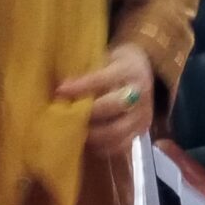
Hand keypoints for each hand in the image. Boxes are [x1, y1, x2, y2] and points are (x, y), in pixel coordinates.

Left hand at [54, 42, 155, 156]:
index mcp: (129, 70)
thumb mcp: (105, 57)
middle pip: (112, 107)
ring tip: (76, 132)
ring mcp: (143, 114)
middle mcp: (139, 93)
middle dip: (86, 114)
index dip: (80, 86)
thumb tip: (60, 89)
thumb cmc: (117, 63)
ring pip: (117, 131)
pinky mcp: (142, 130)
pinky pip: (122, 145)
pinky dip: (103, 147)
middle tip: (67, 117)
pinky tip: (89, 142)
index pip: (102, 79)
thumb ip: (87, 72)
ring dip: (93, 135)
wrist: (145, 70)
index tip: (60, 91)